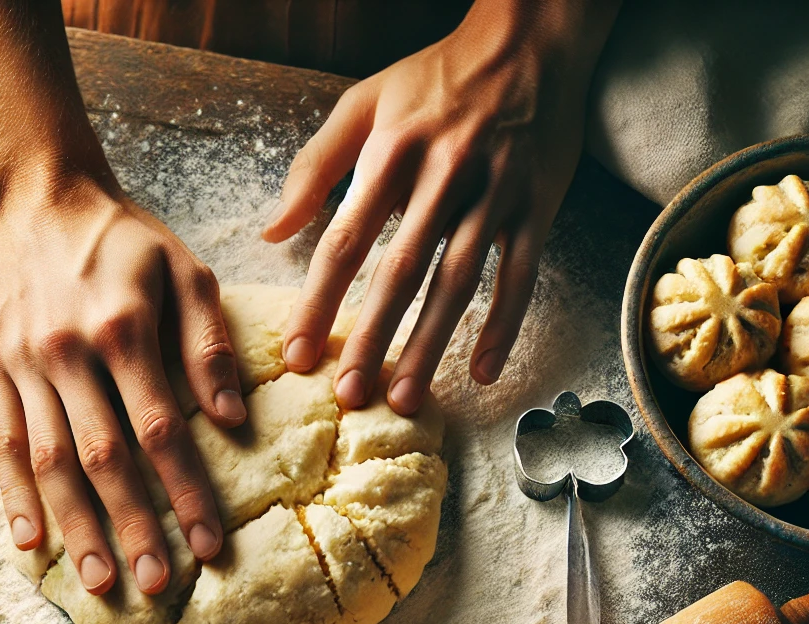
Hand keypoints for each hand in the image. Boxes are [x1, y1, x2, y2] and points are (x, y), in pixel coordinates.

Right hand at [0, 172, 245, 595]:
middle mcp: (68, 353)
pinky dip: (14, 496)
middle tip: (158, 583)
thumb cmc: (125, 238)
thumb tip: (233, 417)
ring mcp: (23, 365)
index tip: (212, 545)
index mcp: (123, 329)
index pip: (162, 430)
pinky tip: (32, 542)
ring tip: (101, 581)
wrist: (37, 198)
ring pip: (50, 460)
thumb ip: (208, 342)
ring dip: (76, 525)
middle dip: (133, 525)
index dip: (187, 492)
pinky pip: (1, 442)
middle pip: (104, 457)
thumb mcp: (185, 269)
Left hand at [264, 0, 619, 413]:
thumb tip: (272, 232)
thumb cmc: (434, 79)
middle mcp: (443, 175)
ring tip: (406, 398)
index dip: (319, 301)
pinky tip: (483, 372)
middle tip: (350, 395)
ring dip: (432, 344)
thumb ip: (314, 168)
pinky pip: (521, 275)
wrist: (528, 41)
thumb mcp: (364, 104)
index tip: (299, 355)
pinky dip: (504, 325)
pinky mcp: (536, 206)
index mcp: (391, 152)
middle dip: (373, 338)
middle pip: (401, 270)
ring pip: (459, 280)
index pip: (345, 240)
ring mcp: (495, 193)